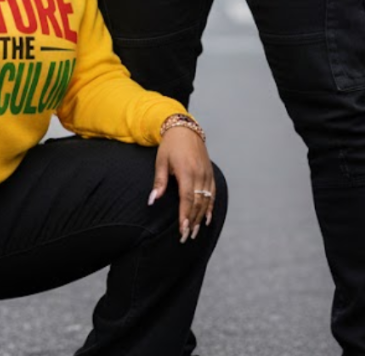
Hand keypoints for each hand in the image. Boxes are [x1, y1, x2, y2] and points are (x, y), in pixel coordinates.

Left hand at [150, 124, 216, 241]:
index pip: (187, 198)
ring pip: (206, 200)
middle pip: (198, 202)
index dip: (185, 215)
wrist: (185, 129)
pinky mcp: (210, 173)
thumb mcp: (161, 161)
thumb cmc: (170, 145)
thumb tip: (152, 200)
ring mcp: (206, 173)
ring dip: (201, 217)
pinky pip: (212, 193)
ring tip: (195, 232)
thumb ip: (159, 181)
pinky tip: (207, 218)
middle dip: (193, 221)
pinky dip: (211, 206)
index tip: (182, 229)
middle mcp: (199, 173)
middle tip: (186, 237)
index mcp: (186, 171)